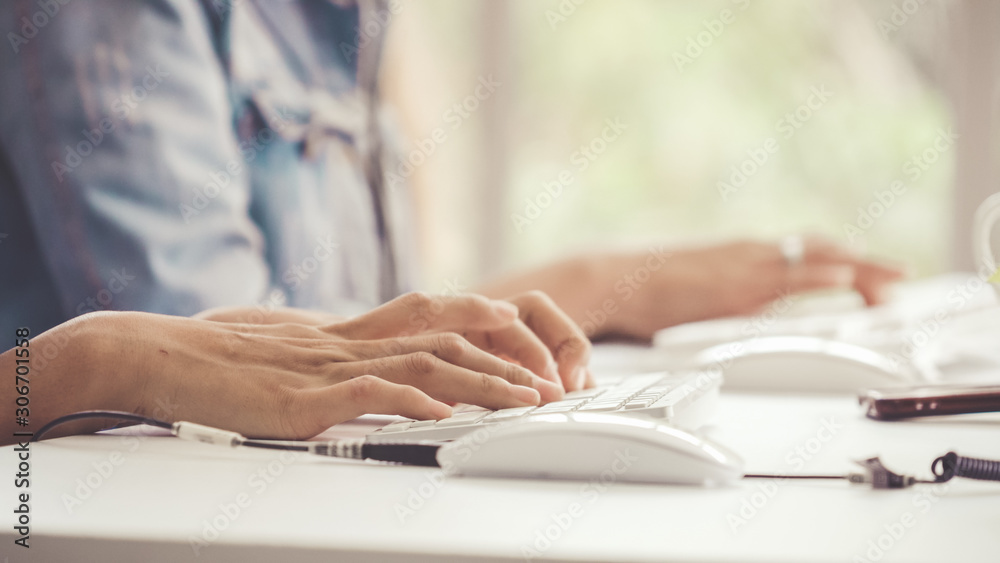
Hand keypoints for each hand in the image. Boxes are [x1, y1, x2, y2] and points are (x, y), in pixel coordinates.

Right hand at [0, 292, 573, 443]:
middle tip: (548, 385)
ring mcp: (335, 367)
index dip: (485, 324)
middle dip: (506, 363)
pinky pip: (372, 392)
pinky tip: (445, 413)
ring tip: (523, 402)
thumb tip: (386, 378)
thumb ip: (344, 361)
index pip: (436, 316)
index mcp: (355, 332)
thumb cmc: (233, 363)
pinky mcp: (310, 396)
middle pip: (448, 341)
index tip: (525, 338)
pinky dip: (414, 401)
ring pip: (426, 365)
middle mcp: (356, 341)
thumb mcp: (302, 357)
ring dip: (481, 385)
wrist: (173, 356)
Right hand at [612, 237, 904, 338]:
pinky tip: (845, 278)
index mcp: (743, 253)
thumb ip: (727, 289)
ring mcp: (745, 268)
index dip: (843, 259)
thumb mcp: (697, 283)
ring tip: (892, 282)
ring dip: (859, 270)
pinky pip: (788, 277)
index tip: (869, 269)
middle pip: (822, 250)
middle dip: (865, 264)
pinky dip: (822, 274)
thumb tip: (742, 306)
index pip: (806, 250)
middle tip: (900, 276)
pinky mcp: (736, 287)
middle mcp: (750, 254)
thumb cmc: (649, 286)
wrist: (618, 279)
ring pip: (816, 259)